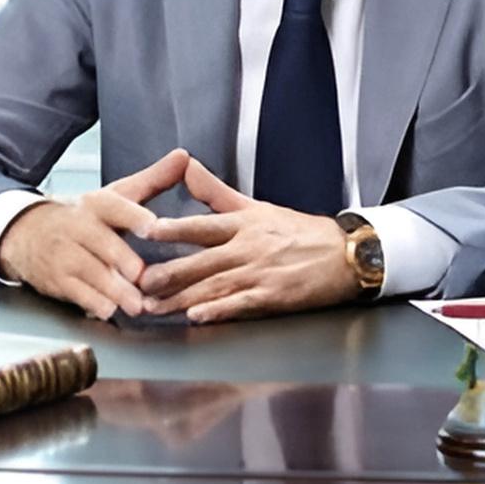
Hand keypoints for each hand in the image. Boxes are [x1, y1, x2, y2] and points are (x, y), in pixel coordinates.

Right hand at [0, 148, 189, 320]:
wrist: (26, 233)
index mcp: (96, 203)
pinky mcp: (56, 279)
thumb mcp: (115, 195)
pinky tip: (110, 310)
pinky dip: (94, 304)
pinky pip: (76, 294)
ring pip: (90, 272)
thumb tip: (184, 157)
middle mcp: (78, 226)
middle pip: (103, 243)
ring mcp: (64, 254)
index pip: (116, 206)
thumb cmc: (82, 217)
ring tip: (137, 305)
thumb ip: (153, 180)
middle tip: (146, 278)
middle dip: (125, 262)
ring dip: (115, 291)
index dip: (134, 216)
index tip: (153, 227)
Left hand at [139, 157, 356, 322]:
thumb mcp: (257, 206)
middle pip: (201, 261)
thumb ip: (216, 192)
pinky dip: (219, 311)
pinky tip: (198, 317)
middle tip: (137, 282)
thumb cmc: (299, 232)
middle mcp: (249, 247)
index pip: (202, 225)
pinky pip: (241, 304)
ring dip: (182, 298)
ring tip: (155, 307)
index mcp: (243, 223)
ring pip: (214, 286)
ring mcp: (261, 273)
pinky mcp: (274, 297)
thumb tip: (185, 166)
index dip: (173, 229)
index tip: (145, 231)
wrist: (346, 254)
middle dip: (167, 274)